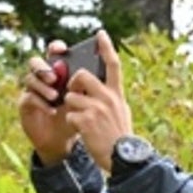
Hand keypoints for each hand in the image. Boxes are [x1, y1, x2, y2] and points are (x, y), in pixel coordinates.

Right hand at [18, 41, 79, 166]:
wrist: (63, 140)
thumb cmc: (74, 115)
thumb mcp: (83, 100)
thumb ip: (85, 86)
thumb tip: (90, 74)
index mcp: (57, 72)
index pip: (53, 53)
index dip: (55, 47)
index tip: (61, 49)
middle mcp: (42, 78)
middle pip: (35, 62)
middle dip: (43, 68)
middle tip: (54, 78)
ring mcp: (31, 90)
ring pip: (30, 79)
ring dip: (42, 87)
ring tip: (55, 96)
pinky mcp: (25, 105)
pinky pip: (28, 98)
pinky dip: (41, 103)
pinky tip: (52, 110)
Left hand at [62, 31, 132, 172]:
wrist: (123, 159)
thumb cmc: (120, 136)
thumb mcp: (121, 112)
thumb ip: (110, 98)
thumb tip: (97, 86)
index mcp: (117, 94)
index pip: (113, 64)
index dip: (106, 47)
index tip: (100, 33)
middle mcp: (107, 98)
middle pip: (81, 76)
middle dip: (73, 83)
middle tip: (73, 92)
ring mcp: (96, 109)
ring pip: (71, 97)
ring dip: (71, 108)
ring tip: (81, 120)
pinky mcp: (85, 121)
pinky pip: (69, 115)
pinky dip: (71, 123)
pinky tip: (82, 131)